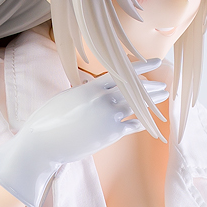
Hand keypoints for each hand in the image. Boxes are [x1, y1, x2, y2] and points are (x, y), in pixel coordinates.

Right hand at [0, 71, 166, 206]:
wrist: (43, 144)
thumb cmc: (48, 120)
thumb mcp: (64, 98)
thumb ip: (81, 92)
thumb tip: (86, 87)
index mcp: (91, 87)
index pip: (122, 73)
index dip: (141, 67)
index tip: (156, 62)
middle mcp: (103, 100)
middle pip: (134, 88)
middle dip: (150, 86)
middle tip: (163, 84)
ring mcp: (108, 117)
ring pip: (137, 105)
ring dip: (152, 101)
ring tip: (163, 96)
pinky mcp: (110, 134)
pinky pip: (132, 125)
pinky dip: (142, 122)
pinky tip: (150, 121)